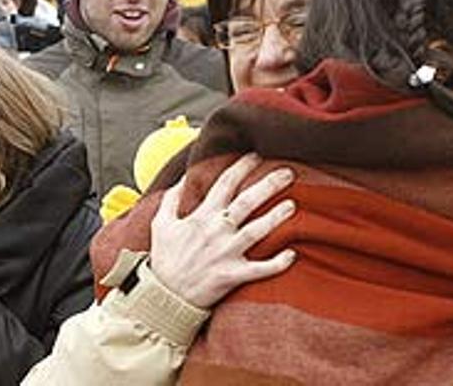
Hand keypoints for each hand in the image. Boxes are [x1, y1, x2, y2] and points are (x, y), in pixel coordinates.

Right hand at [150, 153, 296, 308]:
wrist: (164, 296)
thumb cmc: (164, 259)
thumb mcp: (161, 224)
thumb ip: (172, 198)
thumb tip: (184, 177)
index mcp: (201, 216)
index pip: (224, 183)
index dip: (241, 166)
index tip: (256, 155)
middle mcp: (216, 231)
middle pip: (246, 202)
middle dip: (268, 184)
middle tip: (288, 173)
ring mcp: (226, 254)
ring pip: (257, 231)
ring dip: (276, 217)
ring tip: (292, 205)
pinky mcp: (232, 275)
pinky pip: (260, 269)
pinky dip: (277, 263)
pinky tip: (292, 254)